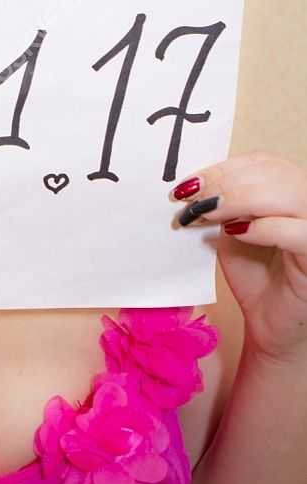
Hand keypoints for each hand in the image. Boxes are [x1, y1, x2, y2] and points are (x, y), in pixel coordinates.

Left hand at [171, 150, 306, 363]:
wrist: (269, 321)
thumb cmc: (254, 275)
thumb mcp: (230, 230)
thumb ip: (222, 204)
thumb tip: (195, 185)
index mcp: (290, 189)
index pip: (262, 162)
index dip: (223, 168)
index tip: (188, 184)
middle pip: (273, 173)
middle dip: (224, 183)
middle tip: (191, 200)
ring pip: (285, 194)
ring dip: (238, 199)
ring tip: (207, 214)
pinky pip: (296, 231)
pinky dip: (262, 228)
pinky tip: (235, 232)